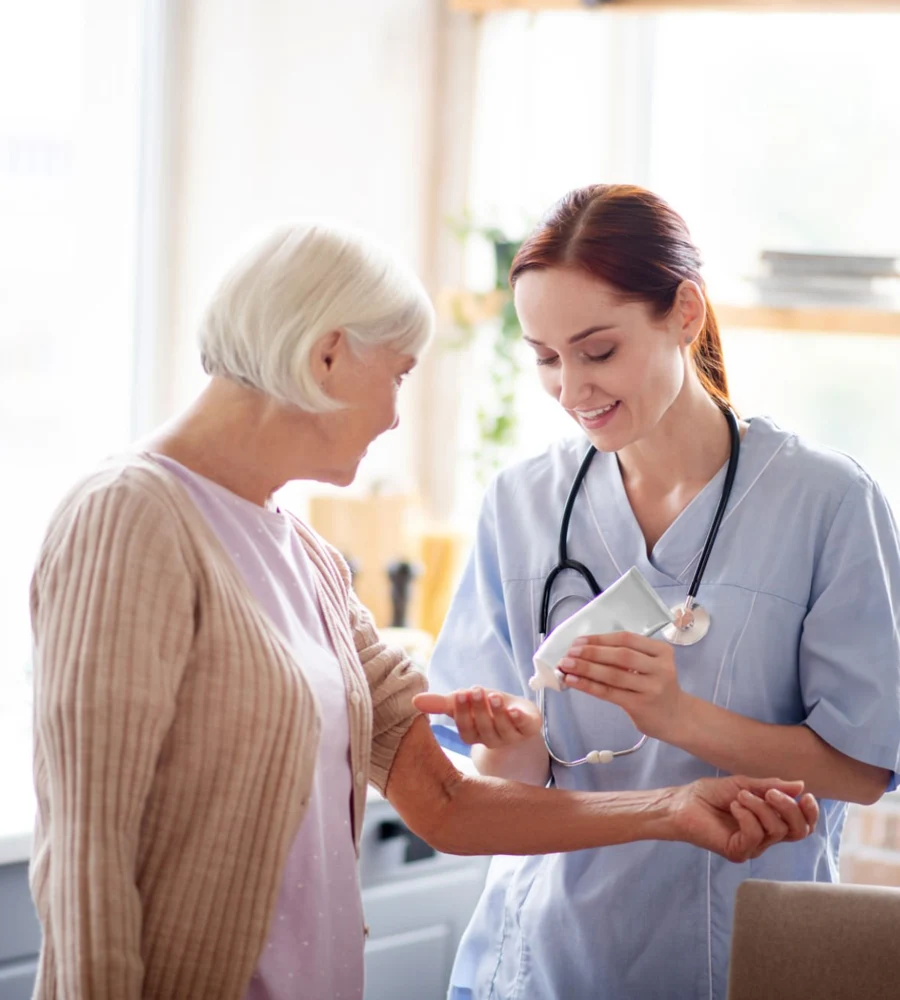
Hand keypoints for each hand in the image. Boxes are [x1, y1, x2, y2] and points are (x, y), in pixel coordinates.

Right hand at [413, 687, 541, 747]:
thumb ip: (441, 703)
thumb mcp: (464, 701)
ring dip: (498, 712)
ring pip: (503, 729)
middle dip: (479, 710)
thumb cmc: (485, 706)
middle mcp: (491, 739)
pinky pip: (525, 728)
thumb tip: (413, 700)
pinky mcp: (529, 729)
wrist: (517, 711)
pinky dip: (520, 719)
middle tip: (476, 690)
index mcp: (474, 735)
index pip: (466, 730)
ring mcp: (511, 737)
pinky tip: (516, 710)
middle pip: (484, 729)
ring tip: (494, 696)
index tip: (460, 694)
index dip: (463, 713)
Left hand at [558, 632, 684, 740]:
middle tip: (569, 653)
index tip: (579, 641)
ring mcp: (651, 687)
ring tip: (565, 666)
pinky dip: (588, 685)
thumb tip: (585, 649)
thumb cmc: (658, 687)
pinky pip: (609, 692)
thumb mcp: (651, 665)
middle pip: (620, 655)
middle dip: (591, 652)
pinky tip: (573, 681)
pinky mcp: (640, 705)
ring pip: (613, 674)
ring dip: (586, 668)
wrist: (678, 718)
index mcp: (662, 651)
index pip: (626, 639)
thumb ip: (628, 656)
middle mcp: (660, 668)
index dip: (600, 639)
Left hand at [669, 776, 819, 861]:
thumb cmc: (710, 794)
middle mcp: (765, 837)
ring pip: (775, 830)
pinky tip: (734, 807)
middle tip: (770, 792)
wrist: (683, 802)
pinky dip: (747, 816)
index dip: (810, 813)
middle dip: (789, 809)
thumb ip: (771, 787)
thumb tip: (800, 785)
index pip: (801, 826)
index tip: (806, 795)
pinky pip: (755, 835)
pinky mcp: (737, 851)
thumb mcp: (744, 785)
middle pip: (796, 831)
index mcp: (769, 822)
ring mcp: (752, 846)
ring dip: (760, 807)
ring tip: (740, 796)